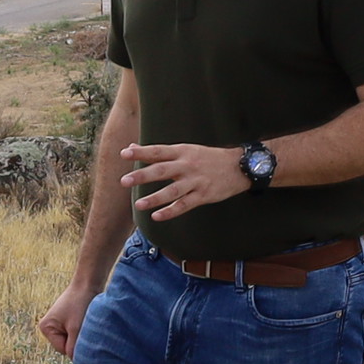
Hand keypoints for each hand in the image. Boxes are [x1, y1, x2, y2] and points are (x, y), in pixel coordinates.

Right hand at [38, 281, 96, 358]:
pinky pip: (76, 333)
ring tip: (85, 321)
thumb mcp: (76, 328)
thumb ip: (74, 348)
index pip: (62, 350)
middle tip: (85, 326)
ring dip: (81, 335)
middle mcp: (49, 327)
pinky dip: (83, 330)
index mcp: (45, 328)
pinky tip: (86, 319)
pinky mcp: (67, 321)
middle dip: (77, 340)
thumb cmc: (80, 303)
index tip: (82, 332)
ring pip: (73, 340)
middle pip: (66, 346)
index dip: (74, 345)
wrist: (88, 283)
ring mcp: (58, 324)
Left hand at [121, 140, 249, 222]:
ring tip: (138, 204)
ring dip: (155, 198)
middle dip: (142, 176)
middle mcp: (187, 165)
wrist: (240, 166)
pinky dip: (171, 211)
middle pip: (162, 170)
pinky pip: (185, 205)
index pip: (158, 151)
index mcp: (182, 152)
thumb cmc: (209, 158)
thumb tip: (132, 147)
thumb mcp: (186, 149)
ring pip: (172, 191)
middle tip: (124, 181)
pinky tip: (157, 216)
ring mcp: (196, 181)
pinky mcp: (204, 195)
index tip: (124, 154)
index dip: (141, 152)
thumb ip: (159, 152)